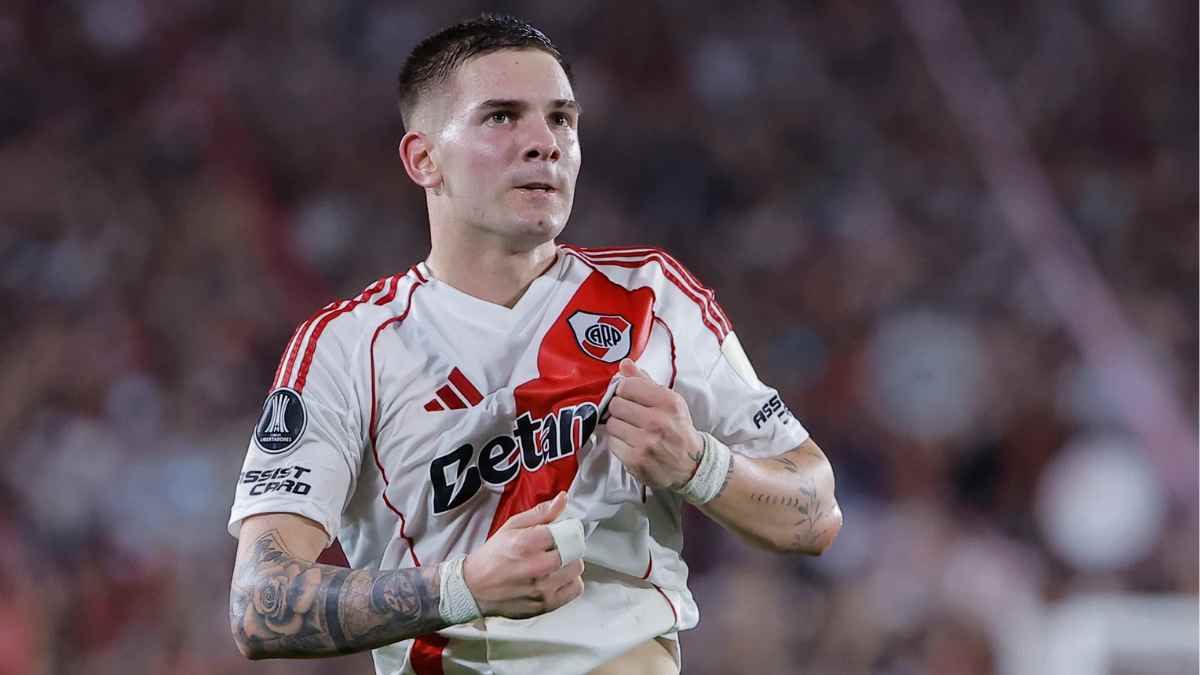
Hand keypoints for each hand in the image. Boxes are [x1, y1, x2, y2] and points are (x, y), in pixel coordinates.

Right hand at [461, 492, 584, 618]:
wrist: (474, 589)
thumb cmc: (492, 557)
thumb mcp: (511, 527)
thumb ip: (540, 513)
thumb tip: (562, 499)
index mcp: (525, 543)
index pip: (565, 531)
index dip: (566, 529)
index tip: (561, 530)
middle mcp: (536, 567)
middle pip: (575, 550)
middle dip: (569, 545)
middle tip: (558, 546)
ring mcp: (542, 588)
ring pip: (576, 569)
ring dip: (569, 563)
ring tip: (555, 562)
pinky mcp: (546, 604)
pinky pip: (575, 589)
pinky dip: (570, 582)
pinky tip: (557, 577)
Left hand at [605, 359, 703, 490]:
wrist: (691, 465)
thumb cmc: (677, 430)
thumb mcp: (669, 402)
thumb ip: (645, 381)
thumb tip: (625, 364)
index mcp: (669, 402)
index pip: (627, 385)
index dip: (624, 391)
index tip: (629, 397)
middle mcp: (658, 421)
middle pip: (616, 404)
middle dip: (620, 409)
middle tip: (631, 416)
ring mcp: (646, 442)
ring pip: (611, 424)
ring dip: (618, 427)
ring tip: (632, 431)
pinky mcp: (636, 460)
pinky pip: (612, 443)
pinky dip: (619, 443)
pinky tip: (631, 444)